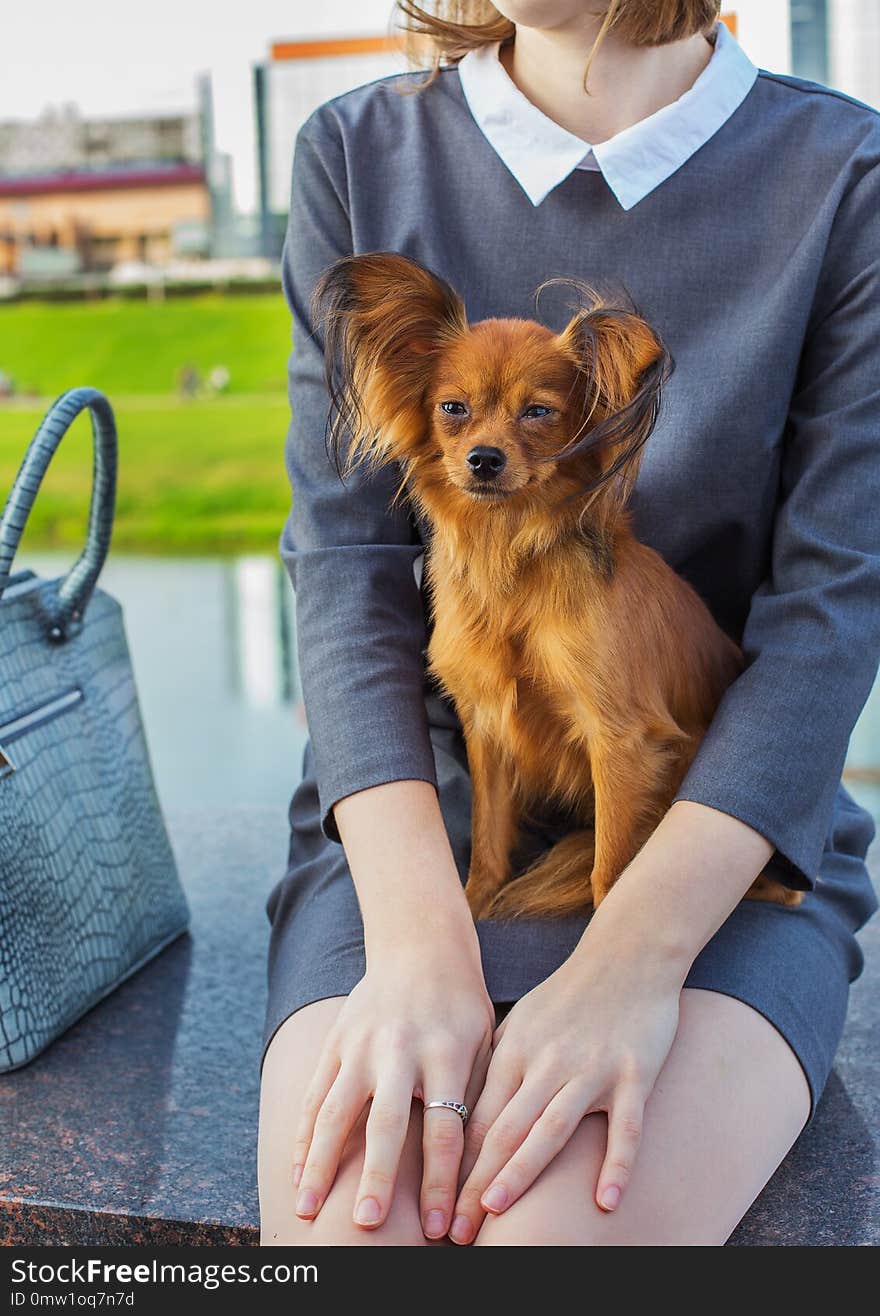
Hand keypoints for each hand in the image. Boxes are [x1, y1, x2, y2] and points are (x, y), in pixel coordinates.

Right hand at [292, 944, 494, 1237]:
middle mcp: (401, 1048)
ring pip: (336, 1109)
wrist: (420, 946)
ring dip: (321, 1163)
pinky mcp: (335, 1040)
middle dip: (376, 1176)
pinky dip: (304, 1135)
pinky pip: (316, 1094)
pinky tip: (297, 1172)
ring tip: (308, 1209)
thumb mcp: (486, 1044)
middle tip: (368, 1224)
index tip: (440, 1228)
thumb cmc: (462, 1008)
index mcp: (447, 1052)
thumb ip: (478, 1100)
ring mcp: (361, 1043)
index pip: (446, 1128)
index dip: (442, 1181)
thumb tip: (482, 1173)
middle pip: (386, 1121)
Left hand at [448, 949, 680, 1243]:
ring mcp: (591, 1069)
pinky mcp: (634, 1072)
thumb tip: (463, 1112)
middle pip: (504, 1131)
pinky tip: (605, 1200)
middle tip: (454, 1230)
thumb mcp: (523, 1023)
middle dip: (476, 1183)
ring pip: (551, 1128)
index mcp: (515, 1053)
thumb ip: (497, 1065)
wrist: (629, 955)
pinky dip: (616, 1162)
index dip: (455, 1166)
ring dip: (521, 1171)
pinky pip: (626, 1125)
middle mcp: (547, 1063)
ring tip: (496, 1211)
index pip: (477, 1119)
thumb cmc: (570, 996)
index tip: (438, 1206)